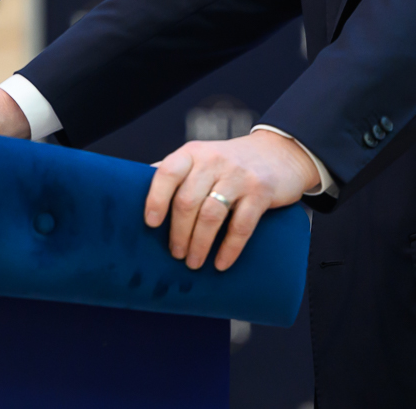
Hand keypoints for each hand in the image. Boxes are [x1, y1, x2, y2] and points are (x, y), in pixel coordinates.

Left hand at [145, 132, 319, 271]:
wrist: (280, 152)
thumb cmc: (230, 162)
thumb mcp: (201, 157)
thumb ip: (176, 172)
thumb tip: (134, 194)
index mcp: (192, 153)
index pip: (167, 172)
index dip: (155, 199)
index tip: (151, 224)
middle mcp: (213, 161)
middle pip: (187, 201)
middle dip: (178, 233)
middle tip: (175, 254)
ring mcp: (238, 176)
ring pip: (211, 215)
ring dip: (199, 244)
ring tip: (193, 262)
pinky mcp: (261, 192)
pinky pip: (242, 225)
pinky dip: (229, 248)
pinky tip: (221, 263)